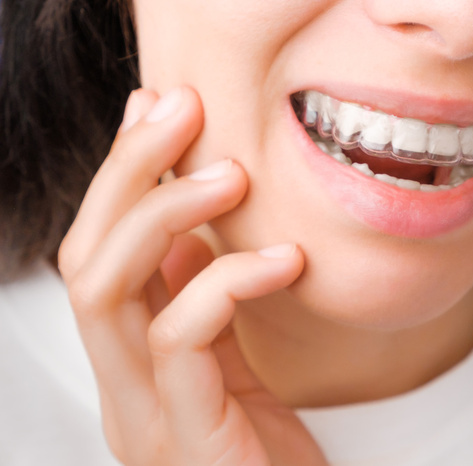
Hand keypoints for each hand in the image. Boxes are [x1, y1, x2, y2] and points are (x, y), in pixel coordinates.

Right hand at [58, 87, 326, 465]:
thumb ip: (201, 302)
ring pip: (107, 291)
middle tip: (182, 109)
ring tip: (233, 175)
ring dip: (166, 213)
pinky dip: (226, 281)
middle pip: (85, 259)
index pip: (97, 253)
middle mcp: (120, 389)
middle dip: (128, 172)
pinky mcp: (187, 440)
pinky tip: (285, 259)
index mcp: (128, 366)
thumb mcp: (232, 362)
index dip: (120, 174)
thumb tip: (188, 227)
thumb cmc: (270, 449)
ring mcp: (143, 418)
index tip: (158, 108)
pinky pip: (180, 339)